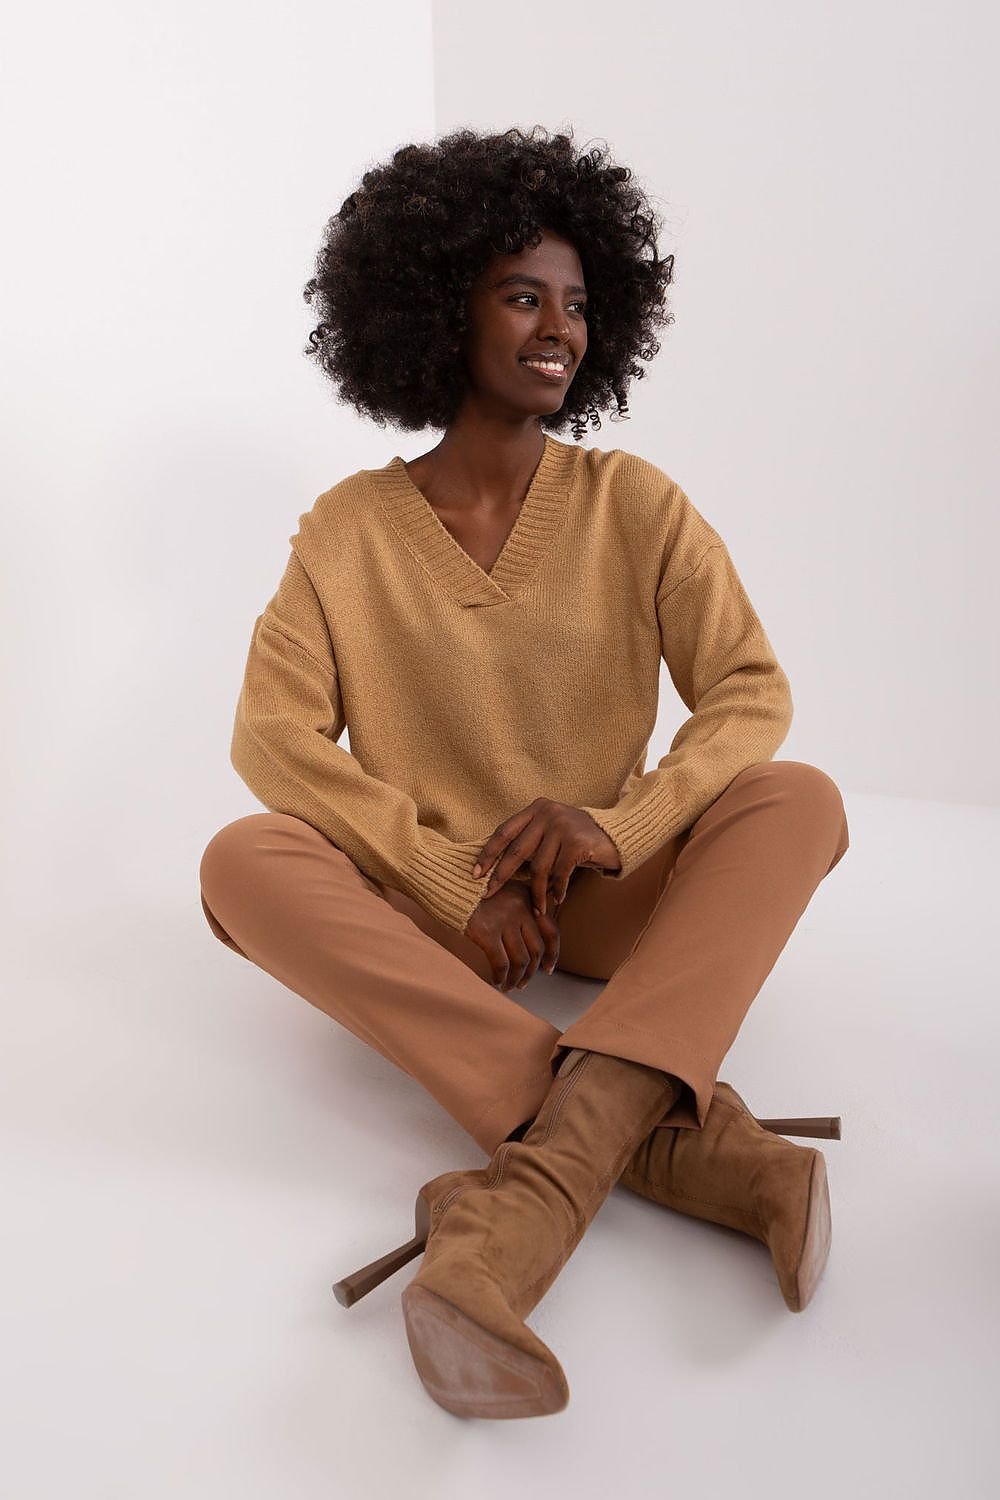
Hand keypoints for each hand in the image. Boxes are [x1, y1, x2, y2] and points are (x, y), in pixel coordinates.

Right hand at [464, 881, 560, 991]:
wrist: (446, 882)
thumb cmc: (473, 890)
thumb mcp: (503, 890)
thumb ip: (520, 908)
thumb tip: (531, 942)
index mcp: (528, 898)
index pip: (551, 931)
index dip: (553, 954)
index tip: (548, 969)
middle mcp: (521, 908)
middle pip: (536, 950)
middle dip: (531, 971)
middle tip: (523, 982)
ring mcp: (505, 920)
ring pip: (521, 960)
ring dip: (517, 978)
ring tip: (510, 986)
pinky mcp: (486, 932)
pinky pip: (501, 963)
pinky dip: (501, 976)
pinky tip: (496, 981)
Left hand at [472, 799, 622, 915]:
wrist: (616, 835)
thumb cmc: (577, 839)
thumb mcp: (550, 833)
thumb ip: (529, 841)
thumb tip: (495, 867)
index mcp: (536, 809)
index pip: (504, 832)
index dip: (488, 854)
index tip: (475, 873)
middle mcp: (547, 814)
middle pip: (516, 851)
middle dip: (500, 876)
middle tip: (488, 894)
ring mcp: (563, 826)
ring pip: (539, 868)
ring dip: (537, 892)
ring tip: (537, 908)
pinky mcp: (577, 842)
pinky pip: (560, 874)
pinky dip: (558, 890)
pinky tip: (558, 899)